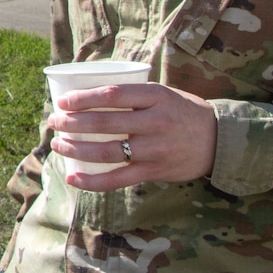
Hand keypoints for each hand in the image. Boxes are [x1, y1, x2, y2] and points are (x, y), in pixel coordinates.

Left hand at [48, 82, 218, 190]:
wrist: (219, 140)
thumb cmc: (182, 112)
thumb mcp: (163, 93)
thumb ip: (133, 94)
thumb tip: (87, 92)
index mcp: (156, 96)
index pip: (112, 95)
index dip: (83, 98)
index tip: (63, 101)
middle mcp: (156, 122)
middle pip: (104, 123)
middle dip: (72, 123)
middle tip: (53, 121)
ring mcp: (155, 149)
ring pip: (107, 151)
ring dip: (76, 149)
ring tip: (57, 144)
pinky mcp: (155, 172)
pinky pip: (118, 179)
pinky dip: (93, 180)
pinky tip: (73, 176)